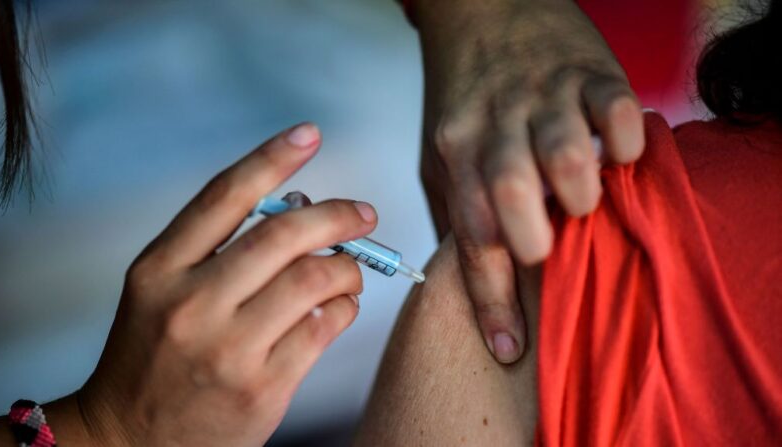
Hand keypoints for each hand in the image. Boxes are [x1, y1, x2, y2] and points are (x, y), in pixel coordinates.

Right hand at [75, 123, 376, 445]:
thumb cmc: (153, 354)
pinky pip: (323, 329)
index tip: (309, 134)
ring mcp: (226, 349)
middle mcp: (190, 303)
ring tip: (349, 270)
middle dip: (336, 215)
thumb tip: (300, 205)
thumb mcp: (160, 290)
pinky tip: (337, 307)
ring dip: (347, 267)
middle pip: (282, 234)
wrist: (129, 438)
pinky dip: (343, 309)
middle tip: (363, 214)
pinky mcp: (261, 388)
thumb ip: (216, 247)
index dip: (272, 158)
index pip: (224, 196)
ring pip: (313, 280)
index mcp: (159, 269)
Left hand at [412, 0, 644, 362]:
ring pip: (564, 153)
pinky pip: (614, 109)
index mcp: (456, 149)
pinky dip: (622, 141)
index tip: (507, 348)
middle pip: (511, 191)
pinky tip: (616, 153)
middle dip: (531, 239)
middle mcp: (496, 123)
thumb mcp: (439, 152)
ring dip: (580, 192)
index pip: (470, 232)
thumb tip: (466, 280)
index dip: (488, 297)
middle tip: (544, 253)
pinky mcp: (589, 71)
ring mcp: (542, 94)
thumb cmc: (465, 94)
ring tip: (581, 203)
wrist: (484, 7)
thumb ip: (453, 210)